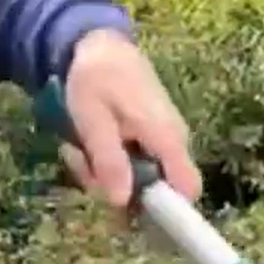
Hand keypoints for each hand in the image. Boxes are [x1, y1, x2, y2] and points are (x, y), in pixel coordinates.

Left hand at [60, 29, 202, 210]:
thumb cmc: (94, 79)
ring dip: (100, 172)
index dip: (165, 213)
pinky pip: (129, 164)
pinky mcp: (146, 139)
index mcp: (166, 137)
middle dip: (111, 186)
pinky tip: (84, 142)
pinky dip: (103, 160)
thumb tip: (123, 202)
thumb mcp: (92, 120)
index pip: (186, 190)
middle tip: (80, 160)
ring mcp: (160, 141)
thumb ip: (109, 160)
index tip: (128, 217)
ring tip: (77, 146)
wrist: (97, 46)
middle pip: (151, 191)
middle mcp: (171, 142)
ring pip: (135, 180)